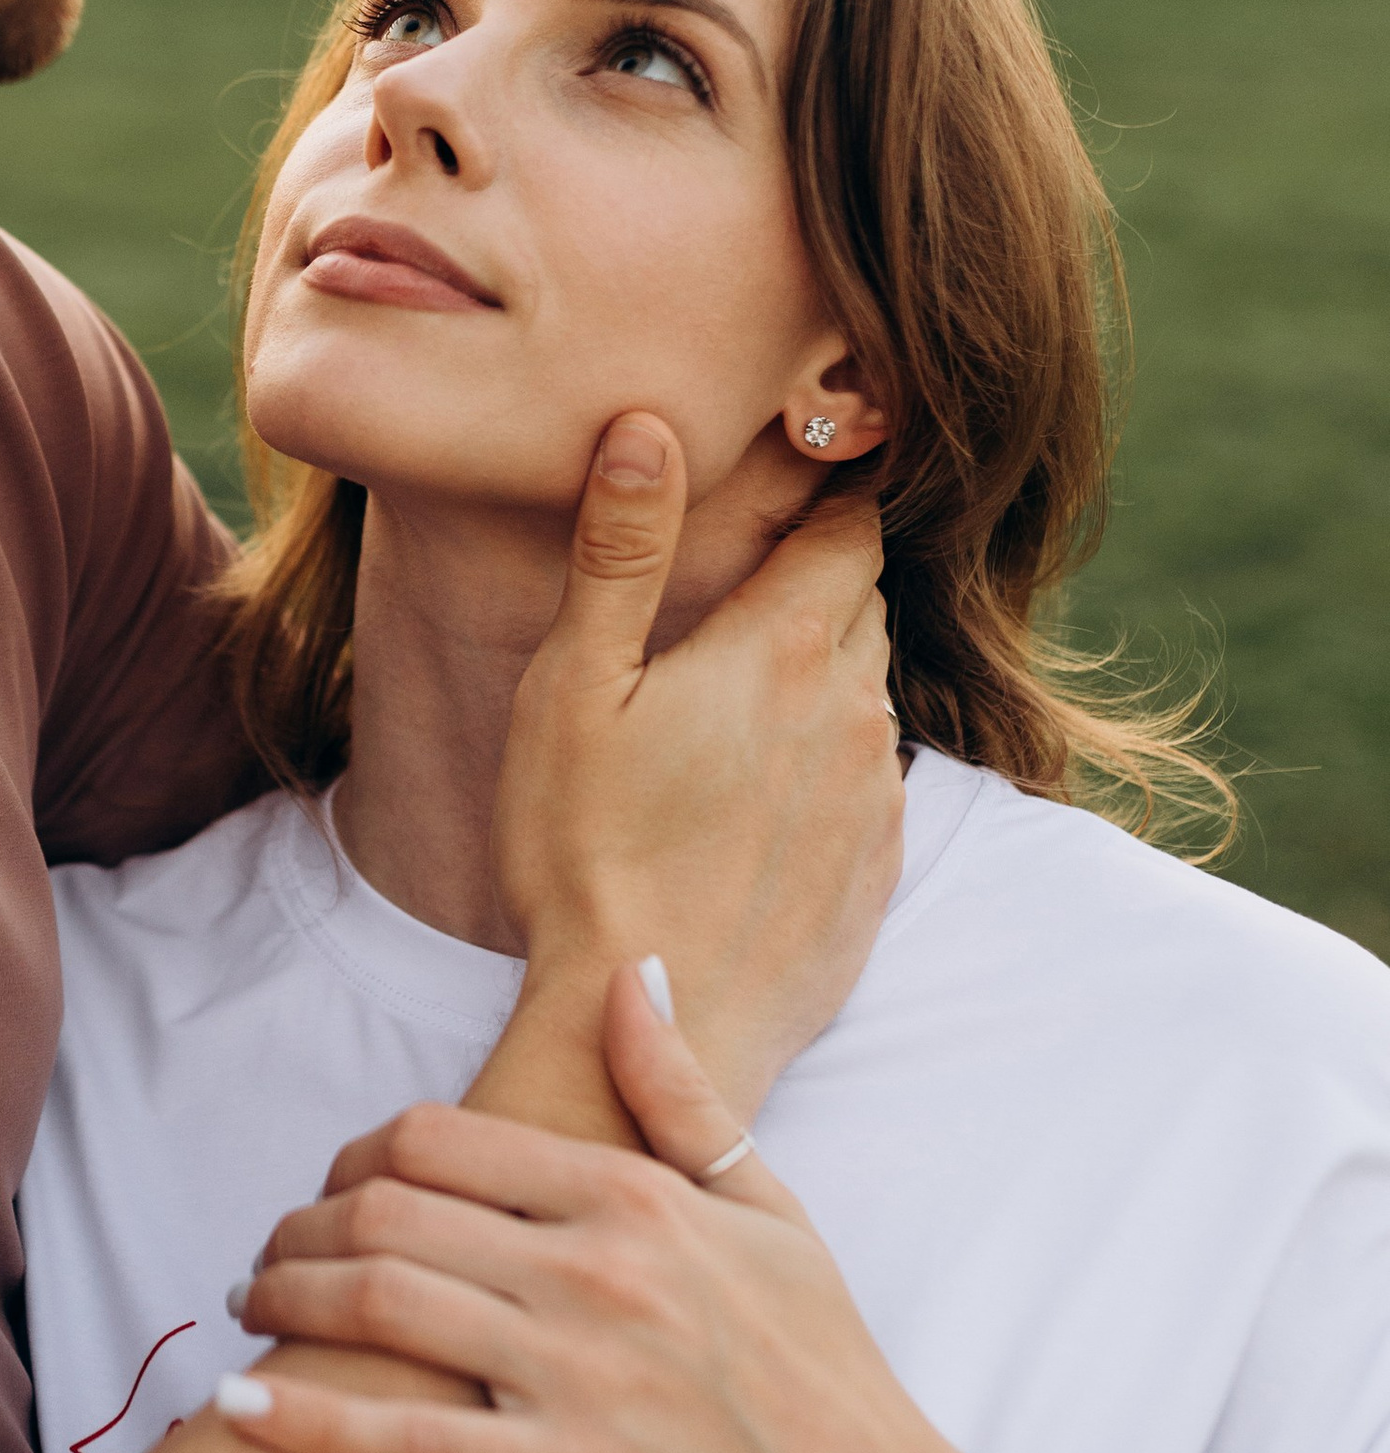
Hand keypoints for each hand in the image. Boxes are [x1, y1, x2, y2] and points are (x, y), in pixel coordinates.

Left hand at [222, 970, 1090, 1452]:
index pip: (444, 1138)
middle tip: (268, 1255)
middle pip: (390, 1211)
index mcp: (635, 1197)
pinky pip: (413, 1446)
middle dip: (301, 1226)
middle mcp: (599, 1270)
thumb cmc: (824, 1366)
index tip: (332, 1186)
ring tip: (252, 1311)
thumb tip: (634, 974)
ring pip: (384, 1308)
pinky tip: (242, 1413)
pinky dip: (313, 1427)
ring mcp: (583, 1375)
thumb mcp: (771, 1208)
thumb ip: (681, 1095)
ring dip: (287, 1301)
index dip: (357, 1153)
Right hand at [488, 415, 901, 1119]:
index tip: (816, 461)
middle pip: (863, 603)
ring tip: (747, 687)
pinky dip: (828, 765)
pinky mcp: (876, 873)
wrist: (654, 1026)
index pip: (850, 526)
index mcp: (788, 647)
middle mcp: (857, 711)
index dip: (835, 488)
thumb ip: (622, 550)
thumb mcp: (575, 685)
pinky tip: (759, 794)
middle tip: (757, 569)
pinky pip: (868, 785)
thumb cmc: (588, 853)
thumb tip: (650, 425)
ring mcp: (877, 799)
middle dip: (821, 576)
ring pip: (869, 694)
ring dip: (824, 673)